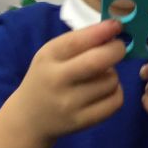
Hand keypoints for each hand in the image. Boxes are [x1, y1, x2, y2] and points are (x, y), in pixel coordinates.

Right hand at [14, 19, 125, 142]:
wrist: (29, 119)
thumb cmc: (46, 77)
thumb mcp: (52, 54)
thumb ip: (79, 41)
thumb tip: (114, 29)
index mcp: (48, 57)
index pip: (78, 41)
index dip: (102, 31)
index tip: (117, 25)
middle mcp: (57, 80)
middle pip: (97, 62)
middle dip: (116, 50)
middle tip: (119, 48)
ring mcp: (69, 104)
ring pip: (111, 81)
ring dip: (113, 73)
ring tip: (102, 75)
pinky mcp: (81, 121)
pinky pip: (115, 102)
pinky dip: (116, 92)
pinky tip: (105, 90)